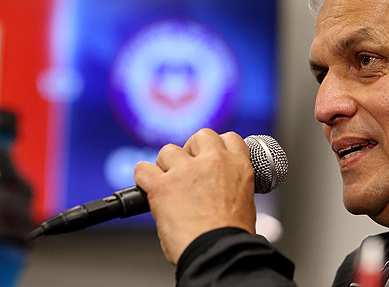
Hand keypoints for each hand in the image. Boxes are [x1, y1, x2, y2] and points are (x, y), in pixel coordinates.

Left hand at [133, 128, 256, 264]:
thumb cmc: (231, 236)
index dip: (217, 147)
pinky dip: (143, 178)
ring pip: (169, 150)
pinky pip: (143, 169)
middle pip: (200, 136)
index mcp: (238, 166)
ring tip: (170, 186)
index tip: (210, 157)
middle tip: (189, 170)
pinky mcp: (162, 185)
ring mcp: (186, 171)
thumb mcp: (245, 201)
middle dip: (192, 150)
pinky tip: (148, 188)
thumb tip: (218, 189)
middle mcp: (213, 161)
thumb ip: (231, 185)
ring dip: (167, 166)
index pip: (229, 138)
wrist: (219, 252)